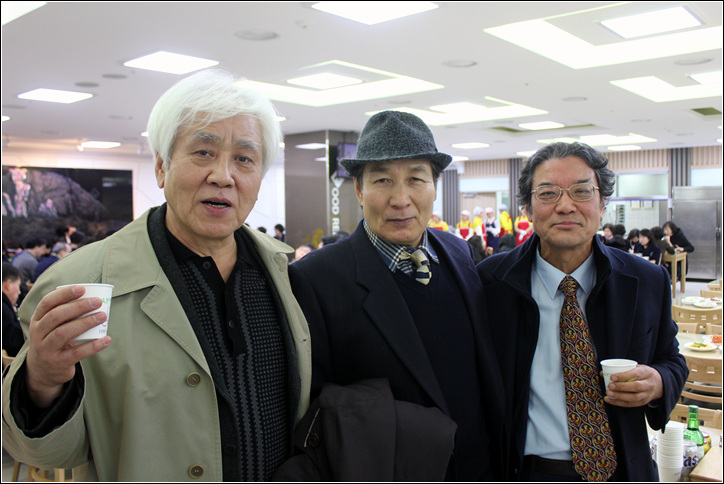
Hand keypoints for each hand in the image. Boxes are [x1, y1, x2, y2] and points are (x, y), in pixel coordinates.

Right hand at [25, 285, 110, 407]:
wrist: (42, 371)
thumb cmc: (53, 340)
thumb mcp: (51, 326)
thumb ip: (65, 313)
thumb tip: (94, 297)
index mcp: (37, 319)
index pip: (47, 303)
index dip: (64, 294)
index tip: (82, 289)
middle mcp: (38, 333)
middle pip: (56, 316)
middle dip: (78, 307)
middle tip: (97, 302)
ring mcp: (46, 349)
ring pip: (63, 333)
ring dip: (85, 323)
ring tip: (103, 316)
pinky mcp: (58, 362)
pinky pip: (76, 353)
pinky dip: (93, 346)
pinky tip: (106, 339)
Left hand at [603, 365, 662, 407]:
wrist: (660, 384)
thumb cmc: (643, 374)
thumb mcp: (637, 367)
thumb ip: (622, 369)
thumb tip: (603, 372)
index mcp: (646, 373)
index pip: (636, 374)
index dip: (623, 376)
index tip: (612, 377)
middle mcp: (648, 384)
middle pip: (636, 387)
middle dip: (621, 387)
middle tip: (609, 386)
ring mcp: (647, 395)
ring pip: (634, 398)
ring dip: (619, 396)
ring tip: (608, 393)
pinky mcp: (643, 402)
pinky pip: (631, 404)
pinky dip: (619, 403)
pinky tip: (610, 400)